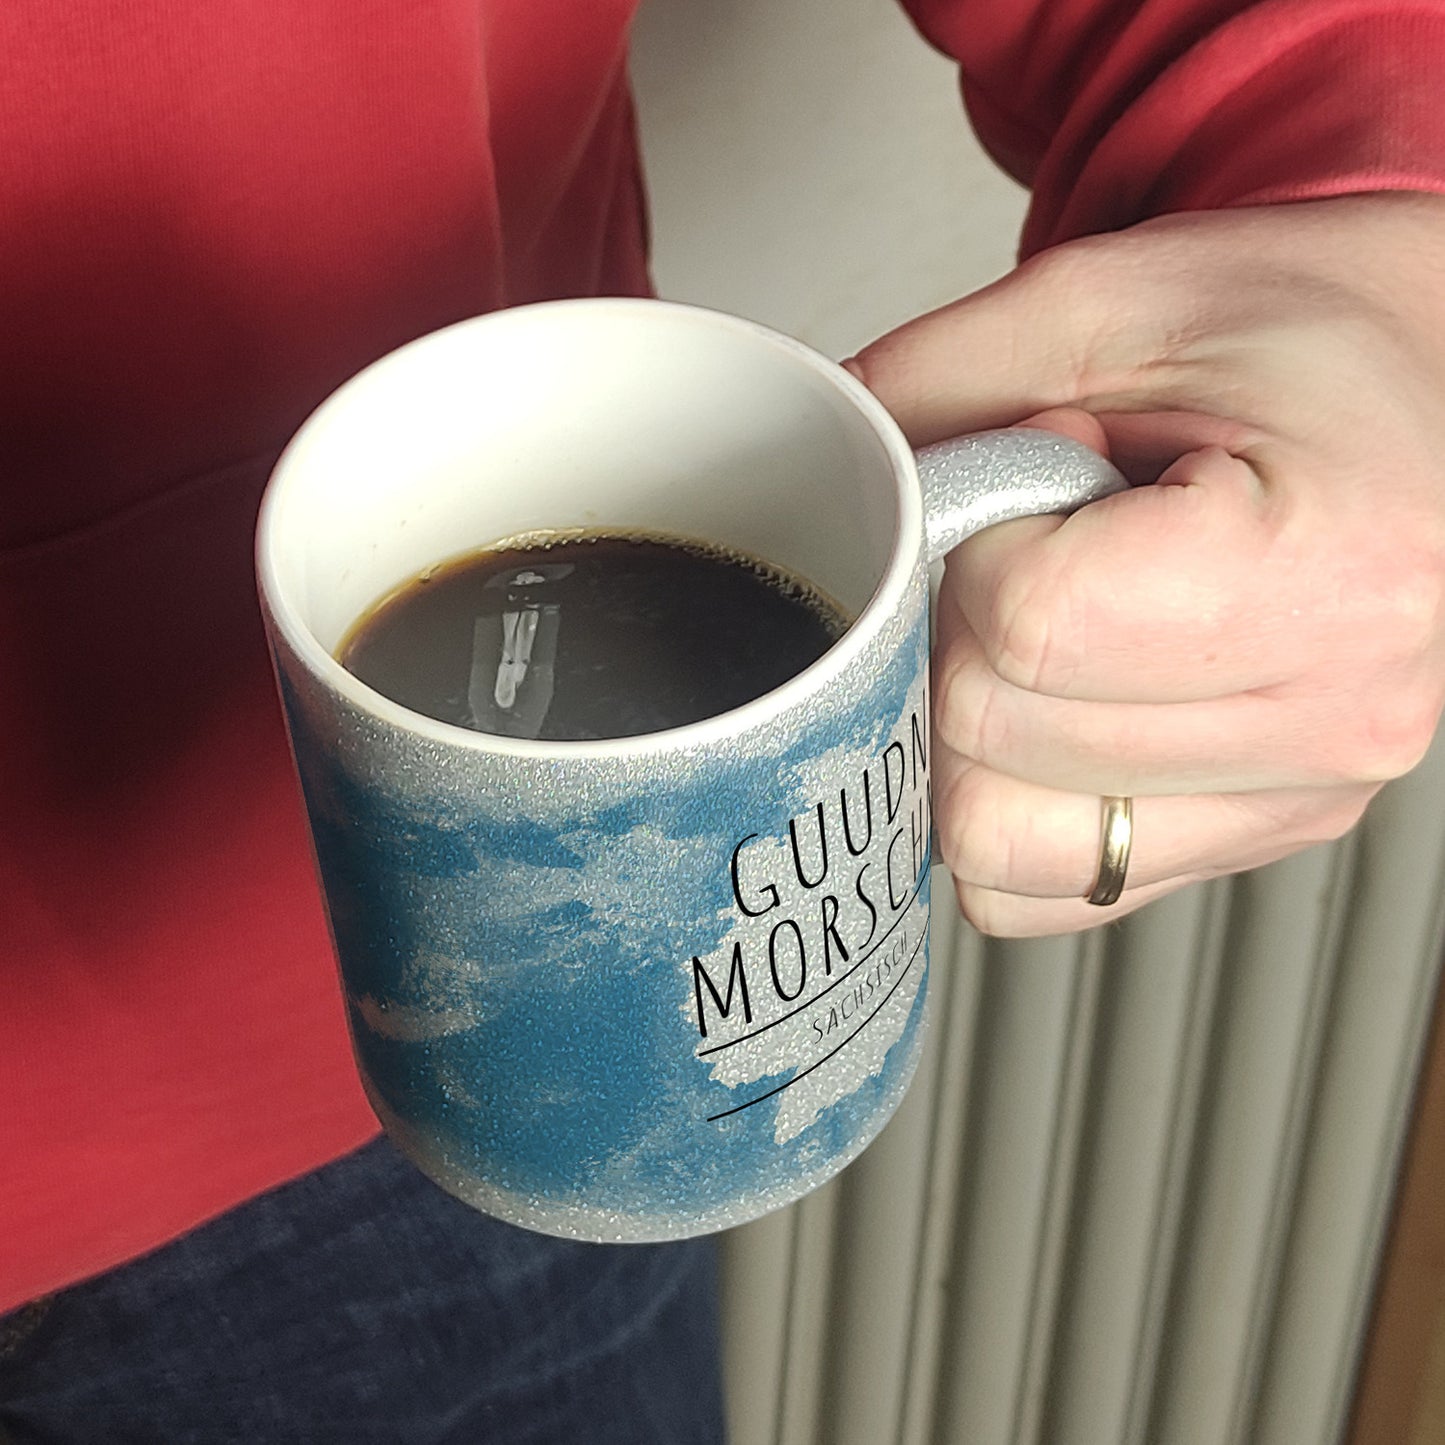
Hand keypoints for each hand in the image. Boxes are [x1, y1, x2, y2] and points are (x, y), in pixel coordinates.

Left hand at [848, 193, 1444, 935]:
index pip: (1025, 628)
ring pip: (993, 839)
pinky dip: (996, 806)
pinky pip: (1037, 887)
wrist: (1432, 385)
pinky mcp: (1252, 839)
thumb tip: (819, 464)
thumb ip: (944, 378)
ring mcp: (1297, 799)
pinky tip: (1044, 707)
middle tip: (1022, 548)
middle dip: (951, 632)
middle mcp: (1333, 714)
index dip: (967, 549)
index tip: (1015, 487)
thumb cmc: (1314, 334)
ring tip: (1042, 626)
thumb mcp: (1122, 297)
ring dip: (961, 730)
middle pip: (990, 741)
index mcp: (1326, 563)